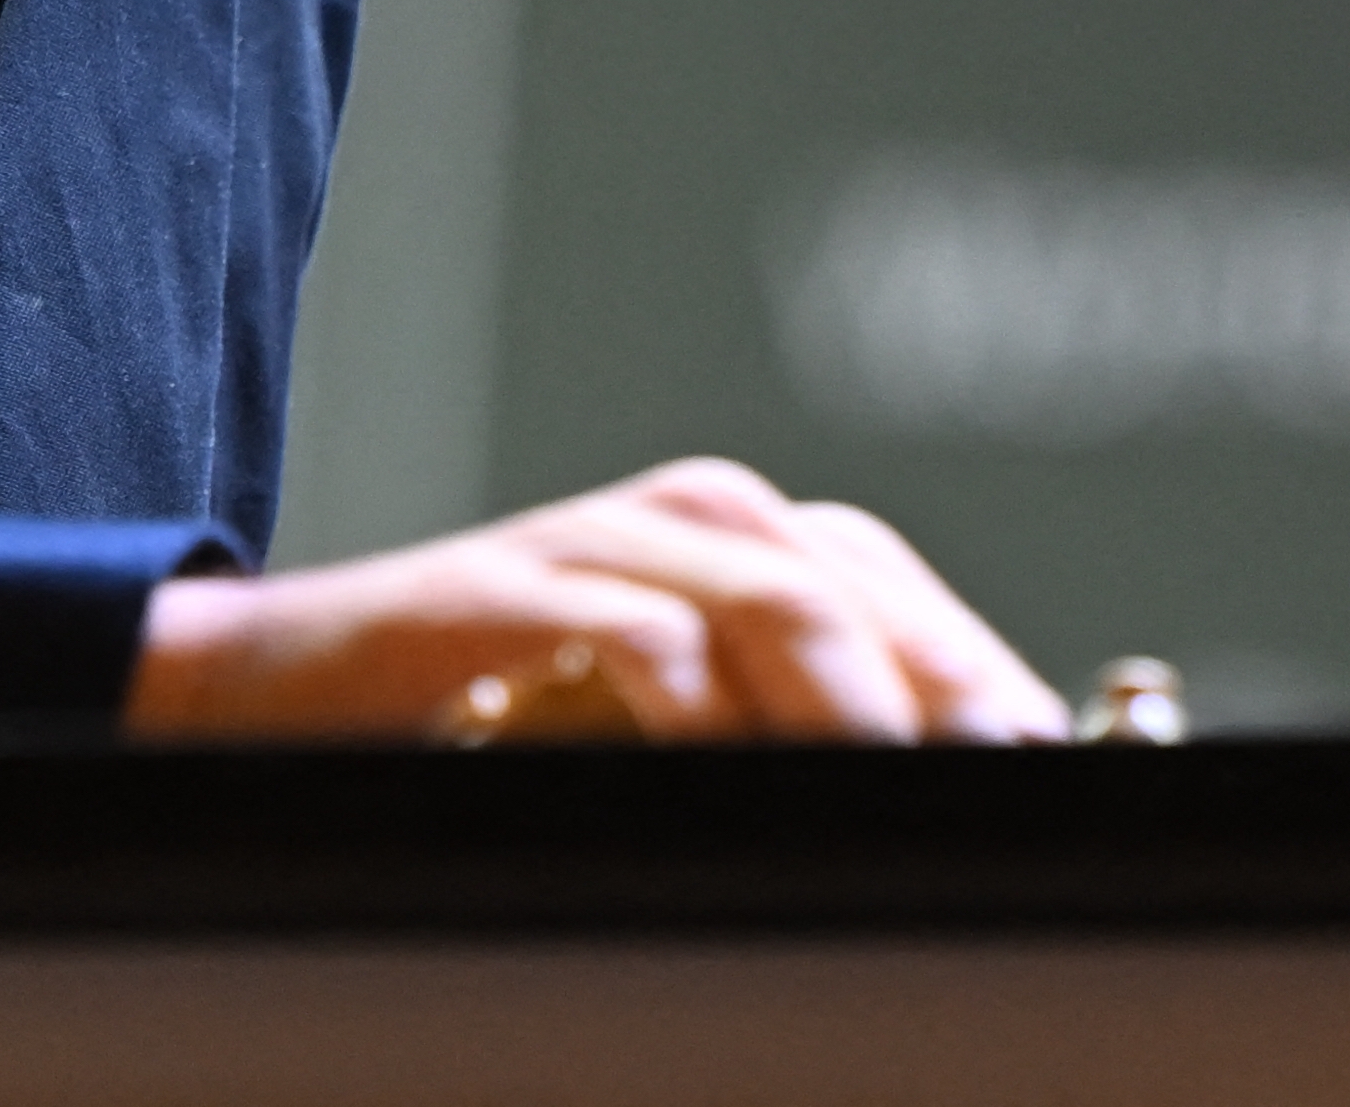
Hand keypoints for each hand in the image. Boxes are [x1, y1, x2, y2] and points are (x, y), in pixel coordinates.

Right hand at [120, 456, 1067, 746]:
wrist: (279, 688)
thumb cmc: (497, 727)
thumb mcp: (670, 734)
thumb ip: (794, 749)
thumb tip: (951, 823)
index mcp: (761, 552)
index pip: (920, 617)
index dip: (997, 701)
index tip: (1070, 789)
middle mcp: (702, 527)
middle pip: (871, 603)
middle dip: (951, 701)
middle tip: (1012, 794)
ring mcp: (604, 547)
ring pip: (776, 602)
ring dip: (852, 699)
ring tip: (902, 784)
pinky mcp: (506, 591)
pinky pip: (629, 631)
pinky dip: (694, 699)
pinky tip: (727, 764)